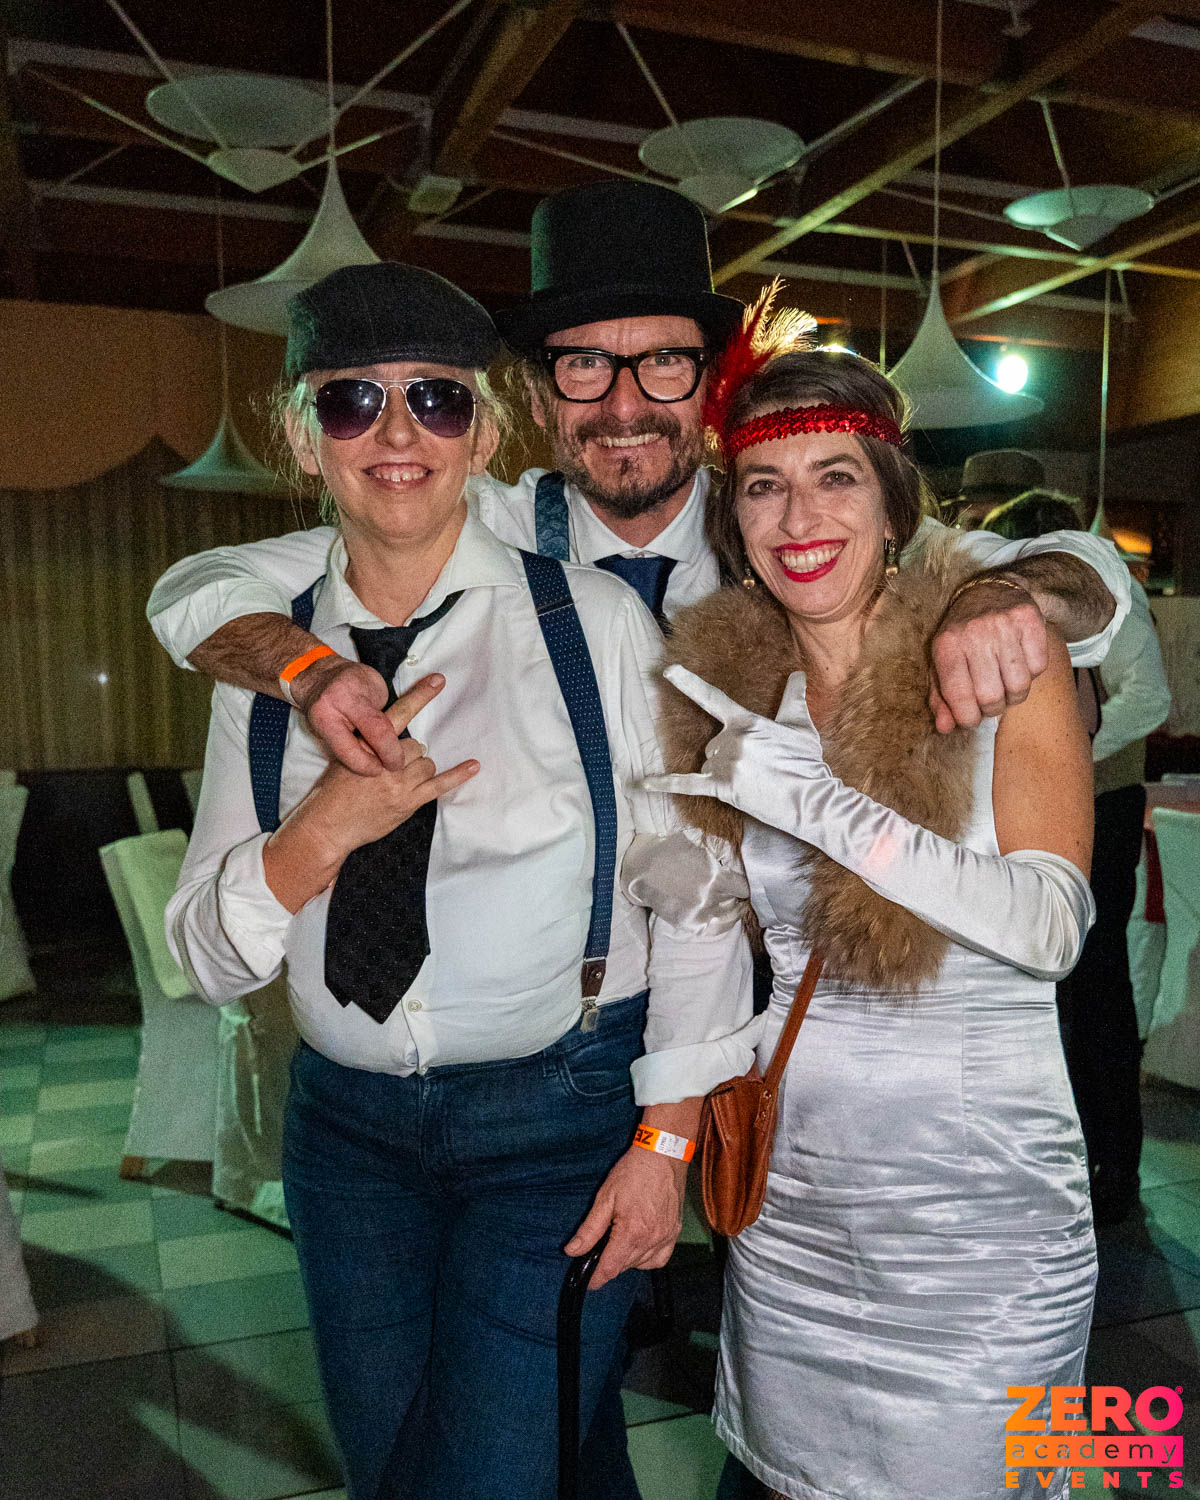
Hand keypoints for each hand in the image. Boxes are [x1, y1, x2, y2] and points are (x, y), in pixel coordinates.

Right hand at [293, 675, 478, 864]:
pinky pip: (439, 786)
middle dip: (409, 756)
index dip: (419, 696)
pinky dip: (458, 775)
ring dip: (419, 770)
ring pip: (426, 764)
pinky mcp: (407, 802)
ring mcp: (398, 783)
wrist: (328, 824)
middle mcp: (385, 761)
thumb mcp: (345, 757)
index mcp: (368, 745)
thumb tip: (389, 736)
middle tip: (395, 769)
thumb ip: (368, 744)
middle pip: (415, 746)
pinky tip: (473, 766)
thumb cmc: (334, 791)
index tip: (437, 681)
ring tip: (402, 782)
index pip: (399, 715)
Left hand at [565, 1145, 685, 1290]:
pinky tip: (638, 1246)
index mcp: (632, 1232)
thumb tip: (573, 1250)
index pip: (611, 1268)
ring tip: (617, 1242)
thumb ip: (589, 1229)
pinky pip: (660, 1259)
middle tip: (598, 1251)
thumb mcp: (605, 1197)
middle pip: (625, 1267)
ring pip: (642, 1264)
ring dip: (627, 1261)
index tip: (588, 1282)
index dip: (596, 1278)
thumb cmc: (634, 1171)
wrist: (663, 1154)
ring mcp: (666, 1237)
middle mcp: (652, 1239)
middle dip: (609, 1264)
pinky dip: (647, 1259)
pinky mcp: (674, 1232)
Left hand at [645, 665, 825, 812]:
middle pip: (712, 744)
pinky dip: (664, 784)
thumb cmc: (807, 763)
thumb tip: (799, 674)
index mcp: (746, 721)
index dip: (688, 683)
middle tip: (757, 767)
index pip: (712, 698)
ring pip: (707, 764)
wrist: (810, 799)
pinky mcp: (723, 787)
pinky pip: (688, 784)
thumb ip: (794, 698)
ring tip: (751, 780)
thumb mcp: (801, 726)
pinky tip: (642, 784)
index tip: (668, 671)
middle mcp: (732, 740)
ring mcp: (726, 764)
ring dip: (721, 771)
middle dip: (728, 754)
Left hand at [930, 578, 1048, 733]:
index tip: (971, 718)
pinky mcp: (1029, 619)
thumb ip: (940, 698)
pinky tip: (1020, 661)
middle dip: (992, 709)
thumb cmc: (962, 637)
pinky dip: (1032, 673)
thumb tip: (945, 728)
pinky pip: (1039, 667)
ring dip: (1014, 694)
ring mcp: (1003, 624)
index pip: (959, 696)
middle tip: (991, 701)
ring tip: (1005, 682)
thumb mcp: (942, 663)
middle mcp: (974, 632)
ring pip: (1019, 686)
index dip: (967, 718)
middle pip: (991, 697)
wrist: (988, 591)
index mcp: (946, 645)